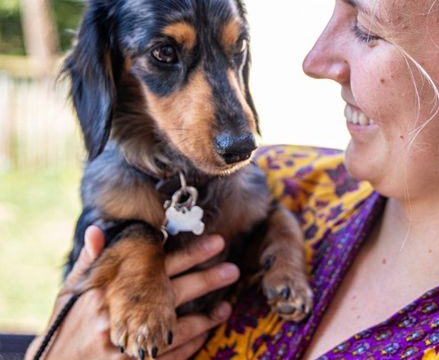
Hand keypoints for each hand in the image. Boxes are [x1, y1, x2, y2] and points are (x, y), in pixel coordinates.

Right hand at [26, 226, 239, 359]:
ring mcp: (127, 347)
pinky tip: (204, 335)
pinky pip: (171, 357)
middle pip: (174, 294)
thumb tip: (96, 231)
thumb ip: (90, 262)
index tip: (217, 242)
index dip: (190, 254)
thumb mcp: (70, 294)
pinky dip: (190, 346)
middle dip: (207, 280)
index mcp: (108, 292)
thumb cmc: (64, 329)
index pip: (157, 266)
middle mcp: (120, 317)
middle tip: (233, 269)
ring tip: (225, 308)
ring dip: (205, 318)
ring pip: (178, 329)